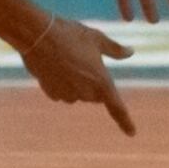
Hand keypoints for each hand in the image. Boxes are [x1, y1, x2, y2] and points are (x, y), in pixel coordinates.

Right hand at [19, 13, 136, 135]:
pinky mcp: (51, 93)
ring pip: (77, 94)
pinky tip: (53, 65)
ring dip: (75, 82)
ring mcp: (67, 95)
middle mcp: (85, 93)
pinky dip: (60, 82)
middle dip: (93, 83)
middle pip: (95, 96)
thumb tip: (130, 52)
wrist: (37, 35)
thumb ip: (115, 49)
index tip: (132, 133)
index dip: (125, 122)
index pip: (117, 108)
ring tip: (65, 58)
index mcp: (101, 82)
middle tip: (82, 59)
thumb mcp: (96, 38)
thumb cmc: (70, 34)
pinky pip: (61, 92)